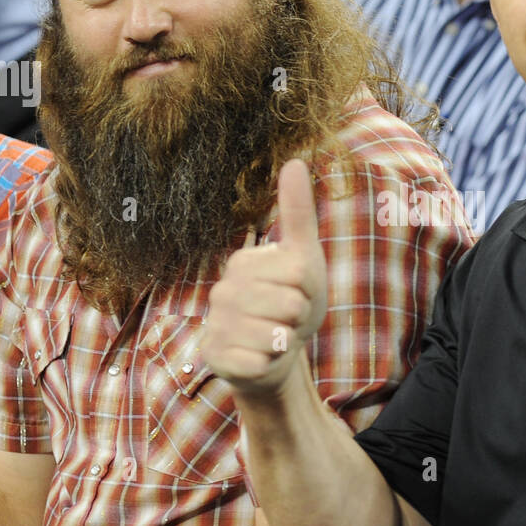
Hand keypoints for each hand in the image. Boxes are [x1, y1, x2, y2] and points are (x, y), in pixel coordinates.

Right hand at [200, 159, 327, 396]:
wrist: (273, 356)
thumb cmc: (290, 304)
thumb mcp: (303, 259)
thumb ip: (297, 213)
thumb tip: (293, 161)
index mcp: (244, 262)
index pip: (300, 273)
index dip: (310, 290)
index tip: (297, 293)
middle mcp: (223, 290)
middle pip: (291, 304)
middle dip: (299, 318)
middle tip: (287, 320)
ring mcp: (215, 324)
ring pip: (275, 335)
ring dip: (285, 342)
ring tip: (275, 337)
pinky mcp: (215, 357)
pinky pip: (258, 362)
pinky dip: (268, 364)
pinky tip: (260, 358)